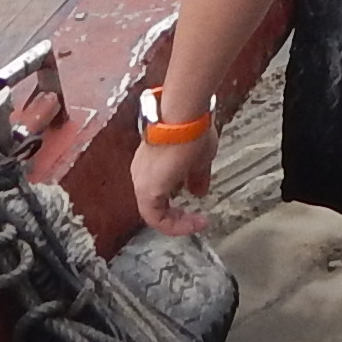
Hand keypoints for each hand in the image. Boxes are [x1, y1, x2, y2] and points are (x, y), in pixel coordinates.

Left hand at [134, 114, 216, 235]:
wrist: (184, 117)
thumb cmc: (190, 129)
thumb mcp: (199, 158)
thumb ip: (197, 177)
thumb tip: (199, 191)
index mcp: (152, 165)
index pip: (160, 193)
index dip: (178, 205)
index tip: (197, 207)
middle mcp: (142, 174)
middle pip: (155, 206)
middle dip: (177, 216)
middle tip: (196, 220)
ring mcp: (142, 181)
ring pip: (154, 213)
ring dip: (176, 221)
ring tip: (195, 222)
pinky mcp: (147, 190)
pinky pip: (156, 218)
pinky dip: (175, 224)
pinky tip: (193, 222)